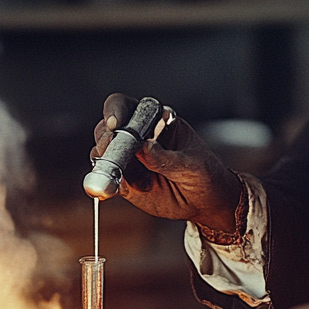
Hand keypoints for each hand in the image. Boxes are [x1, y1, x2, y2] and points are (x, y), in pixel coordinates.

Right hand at [92, 93, 241, 232]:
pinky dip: (104, 183)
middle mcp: (136, 136)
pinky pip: (106, 179)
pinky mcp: (124, 181)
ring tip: (117, 173)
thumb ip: (167, 157)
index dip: (116, 111)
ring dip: (104, 162)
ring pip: (102, 154)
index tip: (116, 124)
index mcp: (155, 120)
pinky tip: (111, 188)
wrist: (205, 201)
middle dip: (105, 139)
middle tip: (110, 151)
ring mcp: (128, 158)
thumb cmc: (204, 173)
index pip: (126, 106)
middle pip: (107, 129)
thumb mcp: (192, 164)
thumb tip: (144, 147)